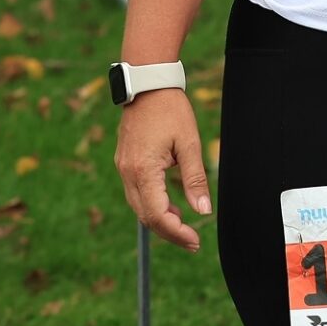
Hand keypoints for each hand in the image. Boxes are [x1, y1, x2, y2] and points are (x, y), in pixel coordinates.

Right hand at [114, 89, 211, 252]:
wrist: (148, 85)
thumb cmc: (171, 110)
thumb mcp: (189, 144)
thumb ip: (194, 179)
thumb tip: (202, 211)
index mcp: (143, 170)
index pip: (158, 214)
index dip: (176, 232)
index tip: (195, 240)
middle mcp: (128, 173)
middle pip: (146, 216)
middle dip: (169, 232)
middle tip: (193, 240)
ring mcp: (123, 168)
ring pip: (139, 207)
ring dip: (161, 220)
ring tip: (184, 226)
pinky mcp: (125, 163)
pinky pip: (136, 193)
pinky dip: (153, 205)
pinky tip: (171, 206)